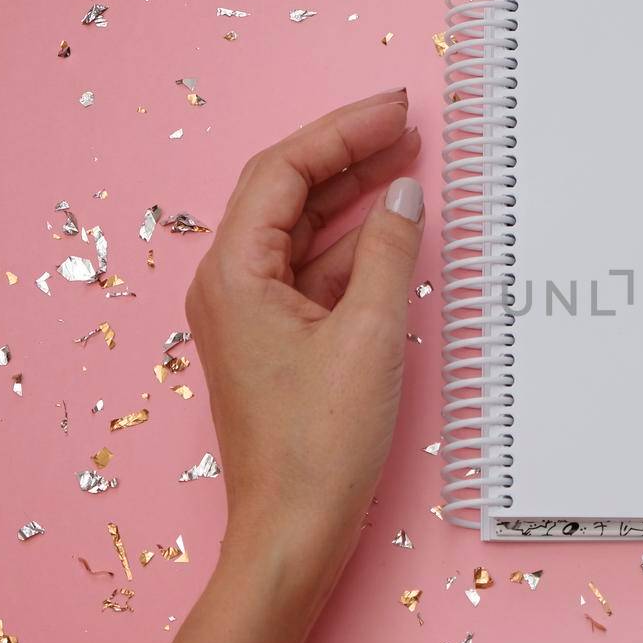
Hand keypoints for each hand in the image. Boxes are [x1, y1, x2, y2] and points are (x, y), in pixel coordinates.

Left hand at [185, 89, 423, 566]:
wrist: (293, 533)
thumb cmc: (321, 445)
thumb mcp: (370, 336)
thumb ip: (389, 253)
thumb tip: (405, 195)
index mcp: (234, 275)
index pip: (283, 172)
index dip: (341, 131)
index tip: (396, 109)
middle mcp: (231, 287)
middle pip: (288, 194)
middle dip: (348, 156)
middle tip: (408, 127)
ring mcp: (252, 316)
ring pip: (304, 233)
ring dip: (355, 199)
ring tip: (411, 167)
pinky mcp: (278, 344)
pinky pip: (315, 275)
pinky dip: (356, 249)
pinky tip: (397, 236)